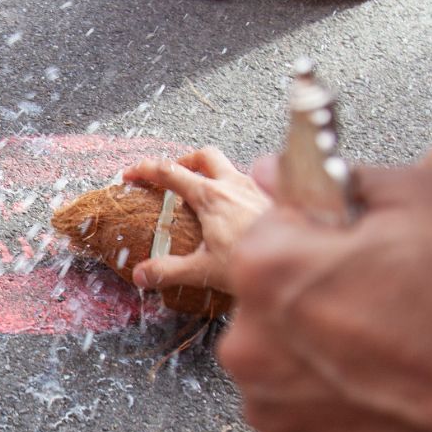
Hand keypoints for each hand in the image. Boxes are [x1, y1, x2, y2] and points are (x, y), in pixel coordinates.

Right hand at [124, 147, 270, 297]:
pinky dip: (238, 189)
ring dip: (213, 172)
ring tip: (205, 193)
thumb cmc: (255, 261)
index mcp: (210, 196)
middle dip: (185, 161)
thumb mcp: (204, 270)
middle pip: (203, 156)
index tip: (131, 175)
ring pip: (230, 165)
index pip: (169, 172)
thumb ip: (169, 271)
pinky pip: (252, 182)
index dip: (145, 170)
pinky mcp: (274, 197)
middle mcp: (233, 184)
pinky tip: (238, 210)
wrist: (300, 260)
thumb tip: (140, 274)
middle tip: (173, 176)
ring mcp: (256, 187)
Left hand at [218, 164, 431, 431]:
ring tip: (396, 349)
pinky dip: (337, 406)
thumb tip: (275, 172)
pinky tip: (389, 392)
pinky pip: (304, 416)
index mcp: (267, 271)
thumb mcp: (421, 200)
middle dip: (316, 294)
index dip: (323, 233)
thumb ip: (332, 183)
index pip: (272, 230)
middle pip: (272, 301)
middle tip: (389, 298)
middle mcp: (251, 346)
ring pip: (284, 361)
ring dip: (322, 353)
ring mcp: (274, 411)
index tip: (363, 246)